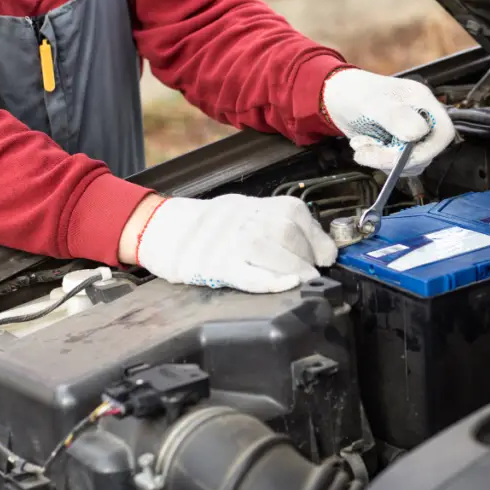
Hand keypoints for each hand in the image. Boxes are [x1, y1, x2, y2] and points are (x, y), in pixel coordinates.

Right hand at [128, 194, 337, 292]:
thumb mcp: (248, 211)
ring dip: (296, 271)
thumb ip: (282, 224)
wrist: (165, 228)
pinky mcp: (219, 267)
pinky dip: (273, 281)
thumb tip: (322, 247)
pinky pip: (251, 275)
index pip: (299, 219)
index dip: (318, 242)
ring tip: (301, 280)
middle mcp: (247, 220)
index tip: (324, 257)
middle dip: (308, 258)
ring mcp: (233, 244)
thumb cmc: (211, 224)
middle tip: (311, 272)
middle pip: (290, 236)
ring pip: (275, 254)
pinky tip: (287, 285)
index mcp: (258, 205)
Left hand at [322, 68, 454, 174]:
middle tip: (368, 151)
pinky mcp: (398, 146)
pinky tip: (363, 146)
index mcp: (423, 102)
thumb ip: (395, 116)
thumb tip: (417, 133)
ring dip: (383, 160)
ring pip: (411, 162)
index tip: (399, 155)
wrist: (336, 98)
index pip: (443, 133)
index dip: (425, 149)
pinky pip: (397, 165)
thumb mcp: (373, 102)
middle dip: (395, 158)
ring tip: (361, 145)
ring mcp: (410, 133)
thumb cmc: (354, 92)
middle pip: (427, 152)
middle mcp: (421, 119)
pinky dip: (378, 161)